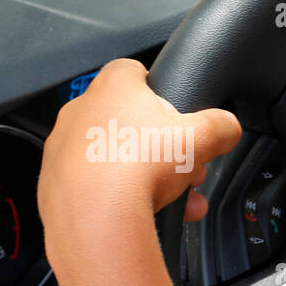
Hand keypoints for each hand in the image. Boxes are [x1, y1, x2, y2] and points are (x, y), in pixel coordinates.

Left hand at [37, 58, 241, 235]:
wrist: (95, 215)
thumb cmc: (139, 166)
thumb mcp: (203, 138)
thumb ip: (222, 126)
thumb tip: (229, 128)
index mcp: (114, 88)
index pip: (133, 71)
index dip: (158, 89)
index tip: (174, 113)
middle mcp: (82, 111)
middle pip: (129, 121)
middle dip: (160, 145)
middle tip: (183, 166)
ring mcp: (65, 147)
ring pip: (114, 156)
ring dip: (145, 175)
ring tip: (174, 197)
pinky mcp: (56, 181)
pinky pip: (96, 185)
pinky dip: (119, 197)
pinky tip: (145, 212)